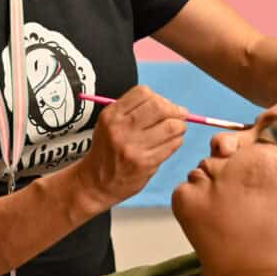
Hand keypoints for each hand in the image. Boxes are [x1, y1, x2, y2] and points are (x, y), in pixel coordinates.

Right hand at [76, 85, 187, 207]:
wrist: (96, 182)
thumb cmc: (107, 150)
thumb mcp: (109, 124)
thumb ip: (132, 110)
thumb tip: (168, 104)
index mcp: (111, 115)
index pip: (143, 93)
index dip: (159, 97)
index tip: (165, 105)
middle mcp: (121, 129)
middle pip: (159, 106)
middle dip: (174, 109)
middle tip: (180, 115)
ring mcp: (134, 147)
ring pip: (171, 126)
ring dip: (180, 126)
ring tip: (176, 130)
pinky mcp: (146, 163)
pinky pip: (173, 145)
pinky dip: (177, 141)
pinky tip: (171, 143)